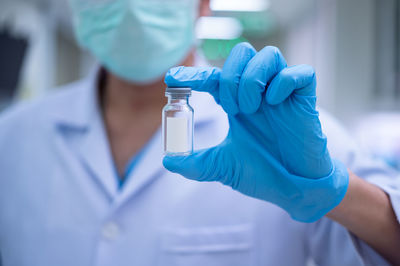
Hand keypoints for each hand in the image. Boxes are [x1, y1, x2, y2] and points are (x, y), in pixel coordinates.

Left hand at [163, 43, 348, 221]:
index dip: (194, 74)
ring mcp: (282, 93)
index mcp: (238, 104)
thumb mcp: (224, 167)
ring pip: (268, 55)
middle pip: (242, 53)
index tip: (172, 78)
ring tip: (250, 108)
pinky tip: (274, 103)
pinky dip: (283, 82)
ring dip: (252, 78)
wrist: (295, 190)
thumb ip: (197, 164)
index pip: (215, 77)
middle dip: (230, 76)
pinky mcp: (306, 99)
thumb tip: (168, 161)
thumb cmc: (263, 173)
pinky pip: (300, 73)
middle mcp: (259, 92)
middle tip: (231, 108)